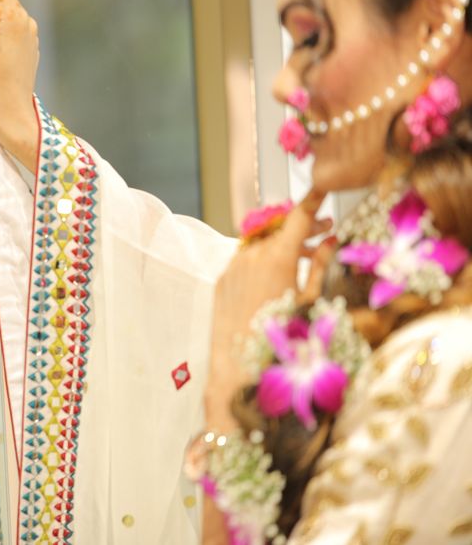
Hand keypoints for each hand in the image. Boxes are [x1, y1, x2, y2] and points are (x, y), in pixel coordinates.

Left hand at [206, 189, 334, 427]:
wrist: (239, 365)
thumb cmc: (284, 337)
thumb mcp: (310, 300)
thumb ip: (320, 265)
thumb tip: (331, 239)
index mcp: (278, 257)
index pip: (298, 216)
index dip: (313, 200)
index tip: (324, 188)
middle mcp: (252, 255)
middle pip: (279, 227)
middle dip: (302, 224)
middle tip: (326, 229)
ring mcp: (233, 266)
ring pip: (261, 242)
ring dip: (283, 242)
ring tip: (307, 255)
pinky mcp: (221, 279)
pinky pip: (244, 259)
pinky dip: (263, 258)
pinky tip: (278, 273)